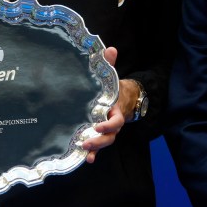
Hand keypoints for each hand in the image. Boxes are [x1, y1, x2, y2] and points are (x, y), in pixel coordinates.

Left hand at [82, 47, 124, 162]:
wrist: (123, 98)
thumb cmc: (114, 88)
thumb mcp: (112, 76)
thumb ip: (110, 64)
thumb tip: (110, 49)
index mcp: (115, 110)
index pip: (116, 120)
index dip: (109, 125)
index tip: (99, 125)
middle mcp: (112, 123)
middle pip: (110, 136)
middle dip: (100, 140)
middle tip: (87, 142)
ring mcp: (106, 131)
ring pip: (104, 142)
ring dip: (95, 148)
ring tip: (84, 152)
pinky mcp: (99, 134)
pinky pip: (97, 146)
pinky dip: (92, 153)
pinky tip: (83, 158)